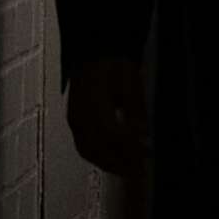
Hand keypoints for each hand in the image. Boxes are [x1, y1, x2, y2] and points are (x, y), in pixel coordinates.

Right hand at [66, 56, 147, 176]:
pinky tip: (111, 159)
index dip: (128, 148)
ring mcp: (73, 119)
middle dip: (119, 162)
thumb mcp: (131, 81)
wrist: (94, 49)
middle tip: (140, 169)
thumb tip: (143, 134)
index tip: (146, 154)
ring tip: (127, 169)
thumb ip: (136, 109)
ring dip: (108, 164)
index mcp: (93, 103)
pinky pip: (82, 145)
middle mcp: (79, 114)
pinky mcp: (73, 120)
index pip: (111, 135)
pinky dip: (97, 157)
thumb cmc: (114, 62)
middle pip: (97, 148)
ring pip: (87, 151)